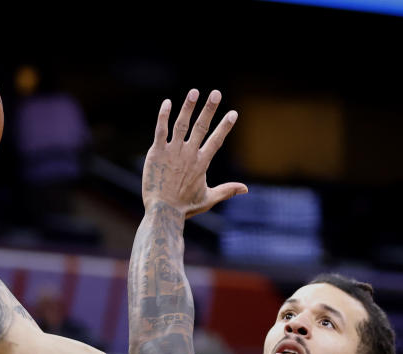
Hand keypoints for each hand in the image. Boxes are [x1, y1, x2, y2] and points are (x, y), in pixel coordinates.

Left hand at [143, 88, 247, 216]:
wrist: (163, 211)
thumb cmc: (185, 207)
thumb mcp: (209, 198)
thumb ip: (227, 190)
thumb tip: (246, 189)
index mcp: (201, 163)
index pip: (216, 140)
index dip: (225, 126)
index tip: (233, 113)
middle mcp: (189, 154)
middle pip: (201, 127)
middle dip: (209, 109)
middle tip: (216, 93)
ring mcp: (172, 152)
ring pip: (182, 124)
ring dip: (188, 107)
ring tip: (194, 91)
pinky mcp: (157, 152)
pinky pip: (161, 130)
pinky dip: (163, 116)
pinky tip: (167, 103)